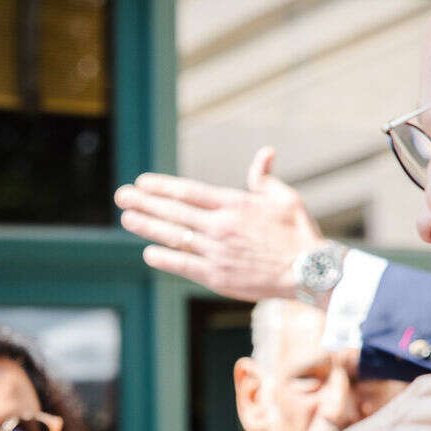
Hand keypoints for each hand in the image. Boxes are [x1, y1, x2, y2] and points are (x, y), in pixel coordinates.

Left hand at [115, 147, 326, 301]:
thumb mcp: (285, 198)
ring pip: (174, 237)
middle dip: (144, 203)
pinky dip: (164, 258)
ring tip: (127, 219)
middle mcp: (221, 227)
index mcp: (235, 204)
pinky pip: (183, 265)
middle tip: (121, 196)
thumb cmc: (298, 233)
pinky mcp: (218, 277)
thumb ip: (265, 178)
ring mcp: (217, 253)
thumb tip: (265, 153)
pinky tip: (148, 251)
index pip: (189, 192)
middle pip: (174, 212)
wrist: (308, 272)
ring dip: (147, 227)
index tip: (142, 182)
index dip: (162, 187)